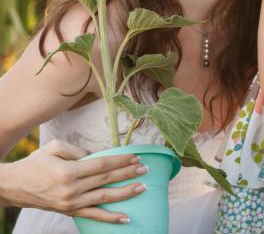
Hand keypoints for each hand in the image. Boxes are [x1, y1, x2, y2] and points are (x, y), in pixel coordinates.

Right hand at [1, 140, 147, 223]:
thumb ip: (78, 150)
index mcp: (69, 171)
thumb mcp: (55, 148)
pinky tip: (125, 218)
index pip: (102, 165)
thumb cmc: (36, 163)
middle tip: (145, 169)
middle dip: (128, 174)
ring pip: (104, 198)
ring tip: (143, 188)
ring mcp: (71, 203)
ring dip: (125, 194)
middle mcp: (71, 189)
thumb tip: (97, 155)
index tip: (136, 157)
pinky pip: (93, 216)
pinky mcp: (69, 212)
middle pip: (106, 180)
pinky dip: (110, 218)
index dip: (120, 161)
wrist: (14, 186)